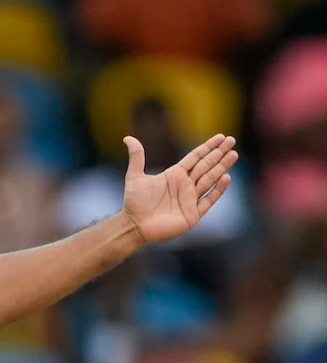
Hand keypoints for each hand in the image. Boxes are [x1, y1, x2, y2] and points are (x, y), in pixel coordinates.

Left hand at [121, 133, 237, 244]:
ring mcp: (190, 199)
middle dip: (219, 153)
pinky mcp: (192, 214)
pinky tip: (226, 178)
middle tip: (232, 140)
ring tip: (233, 154)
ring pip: (210, 179)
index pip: (196, 157)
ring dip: (222, 167)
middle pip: (206, 166)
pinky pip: (208, 200)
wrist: (134, 225)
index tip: (220, 137)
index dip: (208, 147)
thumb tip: (127, 138)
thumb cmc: (134, 202)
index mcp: (174, 175)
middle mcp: (185, 185)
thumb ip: (136, 156)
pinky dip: (217, 190)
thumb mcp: (134, 176)